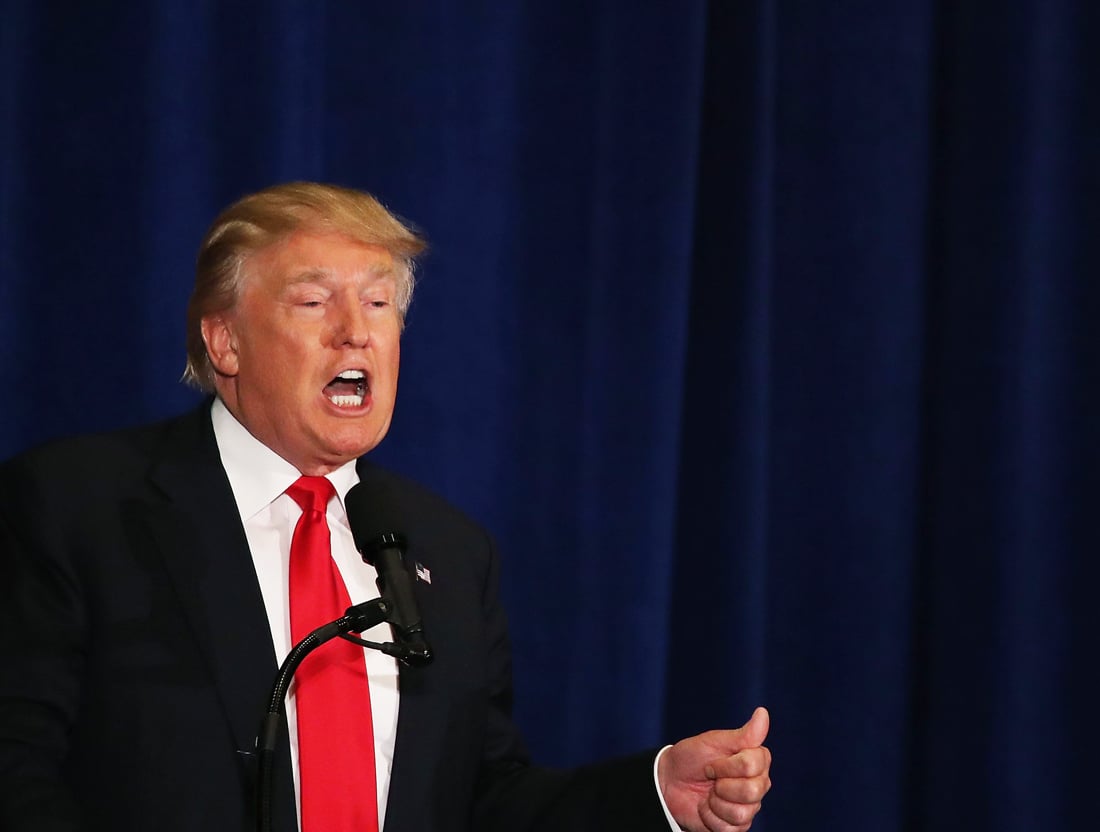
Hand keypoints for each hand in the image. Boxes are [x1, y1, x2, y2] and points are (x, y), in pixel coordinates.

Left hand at [657, 706, 771, 831]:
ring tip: (709, 794)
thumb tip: (763, 713)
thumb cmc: (692, 757)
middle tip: (710, 777)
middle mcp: (758, 784)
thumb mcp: (713, 741)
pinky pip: (730, 828)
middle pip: (752, 790)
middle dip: (723, 784)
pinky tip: (706, 808)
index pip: (753, 764)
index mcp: (757, 760)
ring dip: (716, 803)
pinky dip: (711, 818)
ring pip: (742, 812)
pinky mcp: (737, 826)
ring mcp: (749, 807)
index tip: (712, 761)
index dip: (727, 764)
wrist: (669, 782)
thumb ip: (743, 734)